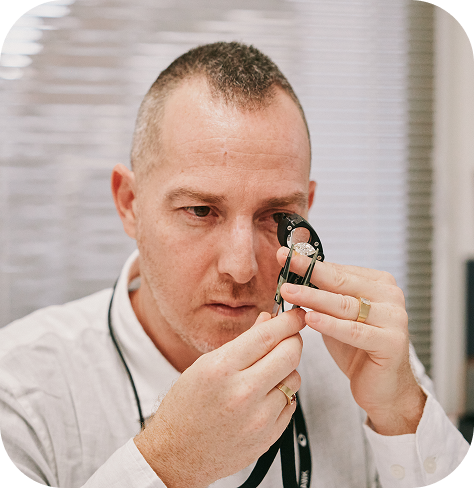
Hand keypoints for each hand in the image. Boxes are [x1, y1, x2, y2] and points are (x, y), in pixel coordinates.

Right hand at [134, 308, 305, 487]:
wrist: (177, 453)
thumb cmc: (186, 406)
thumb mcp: (206, 364)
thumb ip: (243, 341)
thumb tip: (269, 320)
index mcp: (221, 369)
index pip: (267, 336)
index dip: (288, 321)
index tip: (296, 314)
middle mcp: (242, 393)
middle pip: (290, 354)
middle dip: (294, 339)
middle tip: (290, 336)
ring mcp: (258, 418)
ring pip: (294, 378)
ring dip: (287, 368)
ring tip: (268, 371)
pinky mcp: (268, 437)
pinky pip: (291, 404)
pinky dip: (283, 393)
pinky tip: (265, 394)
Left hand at [277, 247, 425, 435]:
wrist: (384, 388)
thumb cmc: (358, 349)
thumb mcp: (337, 316)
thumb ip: (324, 295)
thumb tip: (293, 273)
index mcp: (378, 283)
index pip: (338, 270)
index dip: (310, 263)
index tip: (286, 255)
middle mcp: (390, 296)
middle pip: (341, 282)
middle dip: (309, 272)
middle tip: (285, 264)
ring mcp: (393, 318)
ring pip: (345, 305)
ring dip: (313, 297)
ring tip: (288, 292)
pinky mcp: (391, 342)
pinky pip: (354, 331)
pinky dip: (330, 325)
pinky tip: (310, 319)